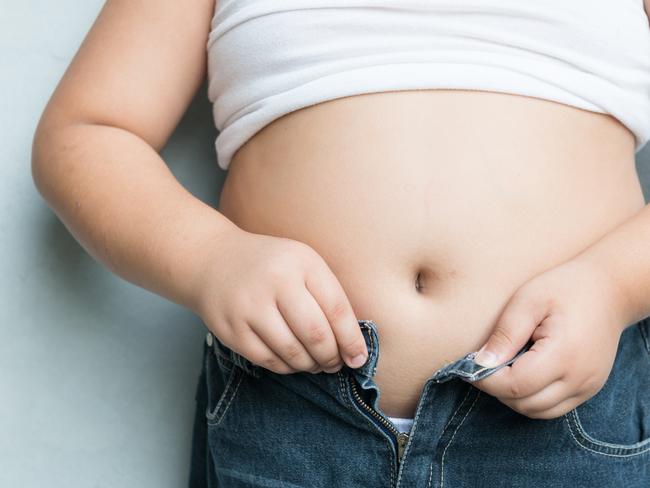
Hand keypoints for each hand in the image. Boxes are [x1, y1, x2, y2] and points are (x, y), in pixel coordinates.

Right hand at [194, 227, 368, 374]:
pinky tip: (292, 362)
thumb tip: (351, 344)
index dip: (351, 340)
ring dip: (310, 365)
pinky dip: (285, 367)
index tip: (358, 358)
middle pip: (315, 334)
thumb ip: (328, 295)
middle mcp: (275, 281)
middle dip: (331, 357)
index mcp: (301, 262)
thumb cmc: (271, 265)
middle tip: (335, 364)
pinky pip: (267, 360)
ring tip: (316, 364)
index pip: (336, 309)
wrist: (213, 259)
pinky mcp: (230, 328)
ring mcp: (249, 306)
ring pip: (291, 352)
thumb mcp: (303, 263)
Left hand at [470, 257, 627, 418]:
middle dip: (498, 389)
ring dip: (514, 396)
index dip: (486, 380)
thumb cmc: (564, 288)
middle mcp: (580, 378)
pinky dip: (532, 397)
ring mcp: (587, 387)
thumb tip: (480, 363)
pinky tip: (522, 372)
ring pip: (538, 411)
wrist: (610, 289)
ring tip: (503, 367)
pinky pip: (553, 408)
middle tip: (484, 364)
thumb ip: (505, 334)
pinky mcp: (589, 389)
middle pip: (525, 404)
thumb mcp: (528, 301)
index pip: (515, 386)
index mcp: (564, 354)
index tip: (469, 365)